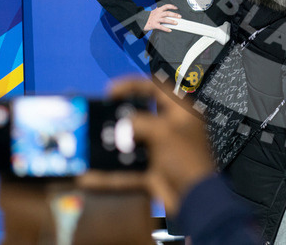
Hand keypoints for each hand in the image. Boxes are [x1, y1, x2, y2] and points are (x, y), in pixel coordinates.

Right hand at [104, 77, 214, 214]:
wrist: (195, 200)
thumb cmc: (187, 160)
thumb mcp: (164, 132)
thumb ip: (141, 122)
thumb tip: (124, 125)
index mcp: (181, 112)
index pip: (156, 88)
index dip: (133, 85)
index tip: (110, 90)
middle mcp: (171, 129)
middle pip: (141, 115)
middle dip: (120, 117)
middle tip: (101, 115)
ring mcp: (161, 151)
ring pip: (132, 144)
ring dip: (112, 145)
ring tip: (92, 141)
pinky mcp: (153, 172)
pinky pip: (127, 171)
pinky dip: (110, 175)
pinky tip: (90, 177)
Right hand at [146, 4, 181, 31]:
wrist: (141, 21)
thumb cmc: (148, 17)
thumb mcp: (152, 11)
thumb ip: (156, 9)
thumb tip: (158, 6)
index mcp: (157, 10)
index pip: (166, 6)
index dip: (171, 6)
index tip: (176, 8)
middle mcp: (157, 14)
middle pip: (167, 13)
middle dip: (174, 14)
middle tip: (179, 16)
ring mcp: (156, 19)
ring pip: (165, 19)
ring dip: (171, 21)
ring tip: (176, 23)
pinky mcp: (154, 25)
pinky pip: (161, 27)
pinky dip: (166, 29)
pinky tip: (170, 30)